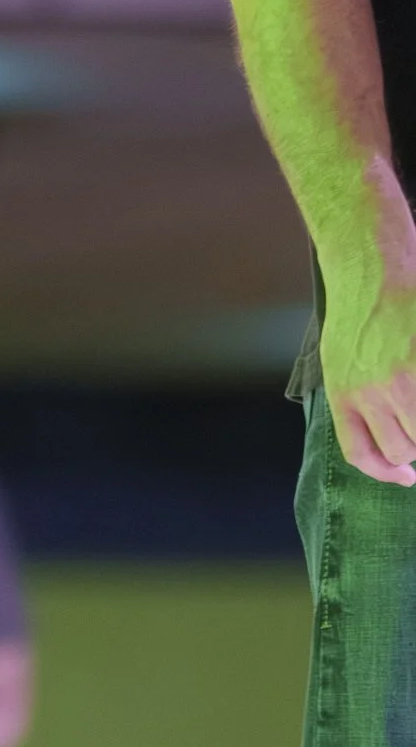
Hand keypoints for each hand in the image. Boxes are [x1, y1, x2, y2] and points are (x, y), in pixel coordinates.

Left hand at [322, 271, 415, 485]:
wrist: (373, 268)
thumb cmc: (357, 311)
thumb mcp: (339, 360)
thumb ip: (355, 399)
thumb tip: (383, 438)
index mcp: (342, 394)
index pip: (362, 454)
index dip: (388, 474)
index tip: (408, 477)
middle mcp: (370, 392)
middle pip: (401, 448)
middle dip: (414, 442)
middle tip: (414, 418)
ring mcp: (403, 377)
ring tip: (413, 396)